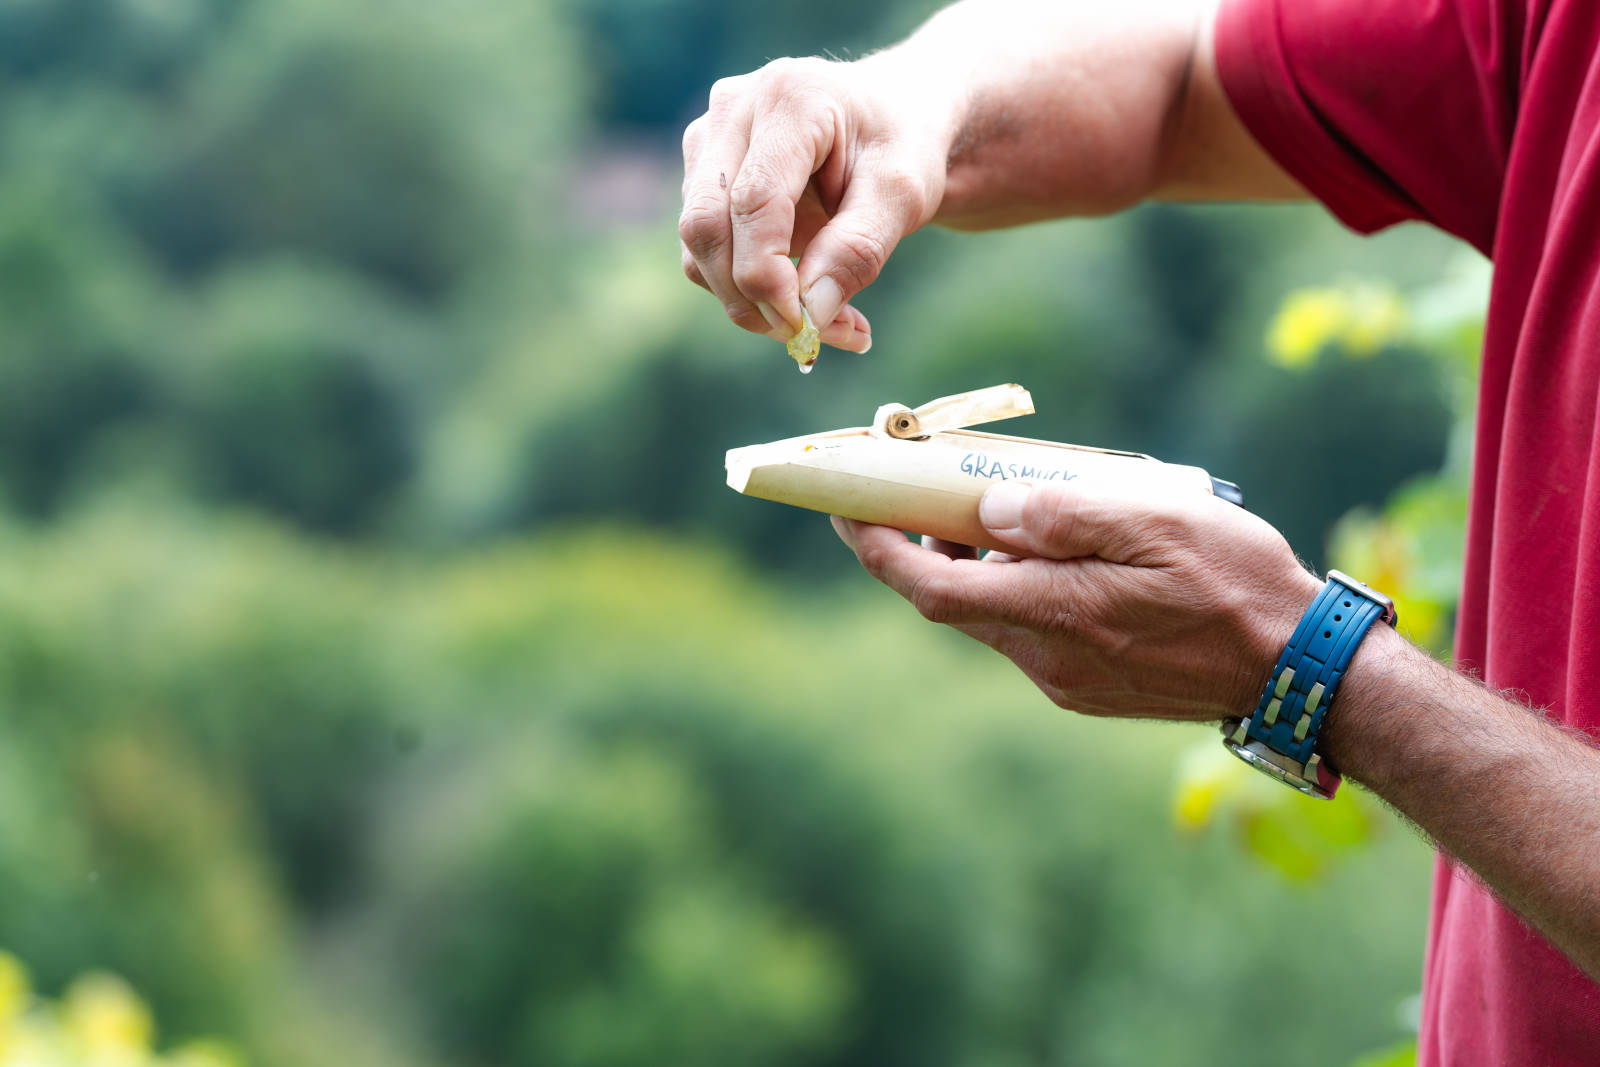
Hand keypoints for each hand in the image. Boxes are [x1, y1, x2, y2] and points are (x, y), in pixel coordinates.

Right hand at [678, 54, 960, 352]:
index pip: (753, 201)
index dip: (768, 276)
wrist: (893, 117)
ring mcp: (708, 140)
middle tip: (813, 339)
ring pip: (699, 246)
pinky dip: (747, 291)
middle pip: (707, 225)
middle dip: (752, 298)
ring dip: (752, 303)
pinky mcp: (701, 174)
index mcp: (789, 98)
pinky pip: (704, 250)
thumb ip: (858, 249)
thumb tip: (810, 314)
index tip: (806, 328)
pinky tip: (806, 300)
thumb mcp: (903, 194)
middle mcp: (733, 111)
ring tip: (829, 323)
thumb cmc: (903, 146)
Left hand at [831, 479, 1322, 718]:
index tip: (844, 504)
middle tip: (914, 485)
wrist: (1300, 671)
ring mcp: (1064, 680)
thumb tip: (986, 513)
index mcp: (1053, 614)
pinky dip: (1013, 587)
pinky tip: (1044, 550)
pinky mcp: (1086, 687)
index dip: (875, 548)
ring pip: (988, 614)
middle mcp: (1045, 659)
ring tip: (989, 504)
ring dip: (971, 563)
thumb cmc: (1238, 585)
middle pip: (949, 600)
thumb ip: (1066, 515)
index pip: (928, 588)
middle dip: (917, 544)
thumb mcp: (1160, 523)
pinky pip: (1025, 631)